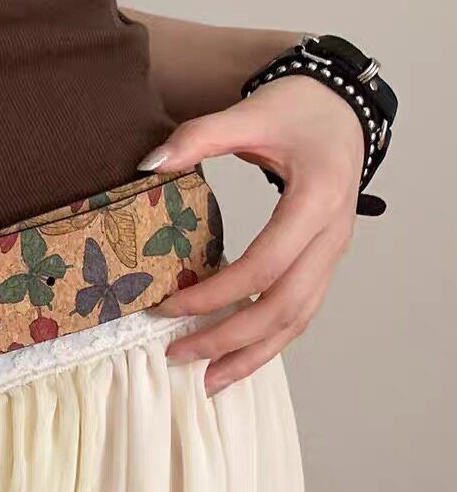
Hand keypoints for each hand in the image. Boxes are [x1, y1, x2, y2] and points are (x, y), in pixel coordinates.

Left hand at [141, 76, 364, 394]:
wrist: (341, 109)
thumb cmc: (296, 111)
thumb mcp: (249, 113)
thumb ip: (199, 136)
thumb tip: (148, 164)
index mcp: (316, 200)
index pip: (265, 264)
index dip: (216, 292)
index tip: (167, 307)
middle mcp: (332, 236)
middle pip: (284, 306)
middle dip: (229, 338)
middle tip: (176, 355)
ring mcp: (331, 254)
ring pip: (298, 320)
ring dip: (252, 355)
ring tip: (207, 382)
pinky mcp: (322, 263)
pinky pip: (300, 313)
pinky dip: (268, 342)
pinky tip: (234, 360)